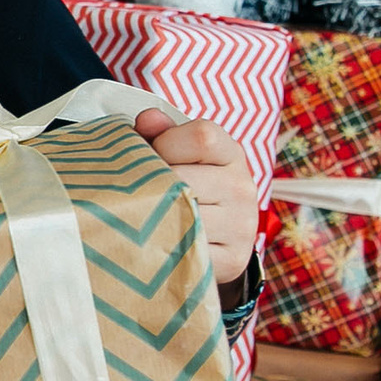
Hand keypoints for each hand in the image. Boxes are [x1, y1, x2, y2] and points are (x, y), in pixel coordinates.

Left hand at [132, 107, 256, 286]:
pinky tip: (155, 238)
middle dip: (152, 184)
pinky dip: (163, 244)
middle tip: (138, 191)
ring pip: (181, 215)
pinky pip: (185, 249)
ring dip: (151, 216)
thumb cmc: (190, 183)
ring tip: (142, 215)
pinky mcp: (231, 260)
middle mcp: (242, 188)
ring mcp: (240, 226)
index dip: (166, 143)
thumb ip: (161, 133)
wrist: (219, 236)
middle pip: (183, 179)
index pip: (202, 137)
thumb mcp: (179, 152)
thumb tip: (146, 120)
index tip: (154, 154)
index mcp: (231, 153)